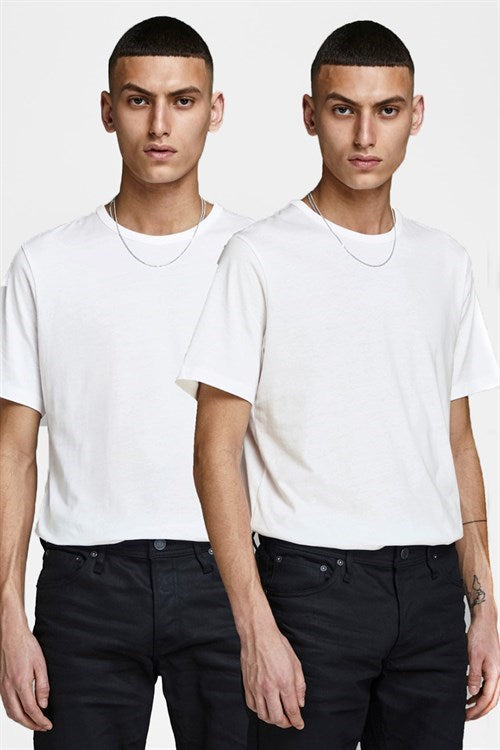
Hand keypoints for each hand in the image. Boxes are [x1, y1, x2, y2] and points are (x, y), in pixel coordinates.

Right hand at [1, 616, 52, 731]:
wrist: (11, 635)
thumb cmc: (27, 646)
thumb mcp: (40, 664)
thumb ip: (43, 686)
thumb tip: (44, 704)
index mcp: (20, 683)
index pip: (31, 709)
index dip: (40, 720)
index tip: (48, 725)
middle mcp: (9, 688)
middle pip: (19, 716)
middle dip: (31, 725)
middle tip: (43, 727)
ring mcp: (3, 687)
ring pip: (11, 712)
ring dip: (22, 721)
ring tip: (34, 722)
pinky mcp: (1, 685)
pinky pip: (6, 705)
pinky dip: (15, 713)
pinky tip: (23, 711)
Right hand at [241, 621, 305, 729]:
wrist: (258, 635)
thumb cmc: (278, 645)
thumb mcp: (296, 663)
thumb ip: (300, 685)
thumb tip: (300, 702)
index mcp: (284, 681)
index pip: (292, 710)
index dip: (297, 721)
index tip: (299, 724)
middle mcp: (269, 687)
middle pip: (277, 718)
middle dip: (286, 724)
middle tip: (290, 722)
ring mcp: (256, 687)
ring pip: (263, 715)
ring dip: (272, 720)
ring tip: (278, 717)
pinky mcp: (247, 685)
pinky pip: (252, 706)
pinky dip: (259, 712)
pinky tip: (265, 708)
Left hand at [465, 616, 499, 719]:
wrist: (485, 623)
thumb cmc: (480, 636)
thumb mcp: (473, 656)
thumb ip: (474, 675)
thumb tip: (472, 692)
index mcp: (495, 674)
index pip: (487, 699)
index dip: (477, 709)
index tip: (467, 715)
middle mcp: (498, 675)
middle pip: (491, 700)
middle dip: (479, 711)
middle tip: (466, 717)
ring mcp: (496, 672)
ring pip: (490, 694)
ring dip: (479, 703)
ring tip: (466, 708)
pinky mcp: (492, 668)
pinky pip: (487, 686)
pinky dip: (479, 693)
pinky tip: (469, 694)